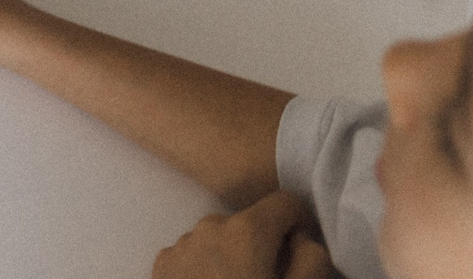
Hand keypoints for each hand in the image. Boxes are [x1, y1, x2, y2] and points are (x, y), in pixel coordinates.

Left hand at [152, 193, 331, 278]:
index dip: (300, 227)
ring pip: (221, 241)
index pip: (286, 203)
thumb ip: (311, 258)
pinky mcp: (161, 266)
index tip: (299, 256)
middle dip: (265, 250)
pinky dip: (207, 271)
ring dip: (234, 260)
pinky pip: (195, 256)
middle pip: (252, 225)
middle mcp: (209, 226)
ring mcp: (181, 245)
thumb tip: (301, 236)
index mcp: (246, 231)